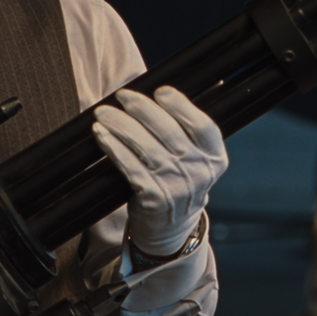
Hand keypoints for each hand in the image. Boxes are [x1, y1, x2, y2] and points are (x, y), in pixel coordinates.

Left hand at [92, 86, 228, 255]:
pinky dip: (113, 146)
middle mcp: (199, 172)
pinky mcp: (153, 197)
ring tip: (104, 112)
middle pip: (169, 132)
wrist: (171, 228)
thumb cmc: (180, 182)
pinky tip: (101, 134)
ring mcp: (176, 186)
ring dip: (121, 125)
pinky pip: (129, 166)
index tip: (160, 91)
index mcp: (214, 157)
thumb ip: (192, 128)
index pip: (202, 125)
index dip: (181, 105)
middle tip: (123, 96)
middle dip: (142, 109)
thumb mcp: (198, 159)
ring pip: (145, 147)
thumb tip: (188, 87)